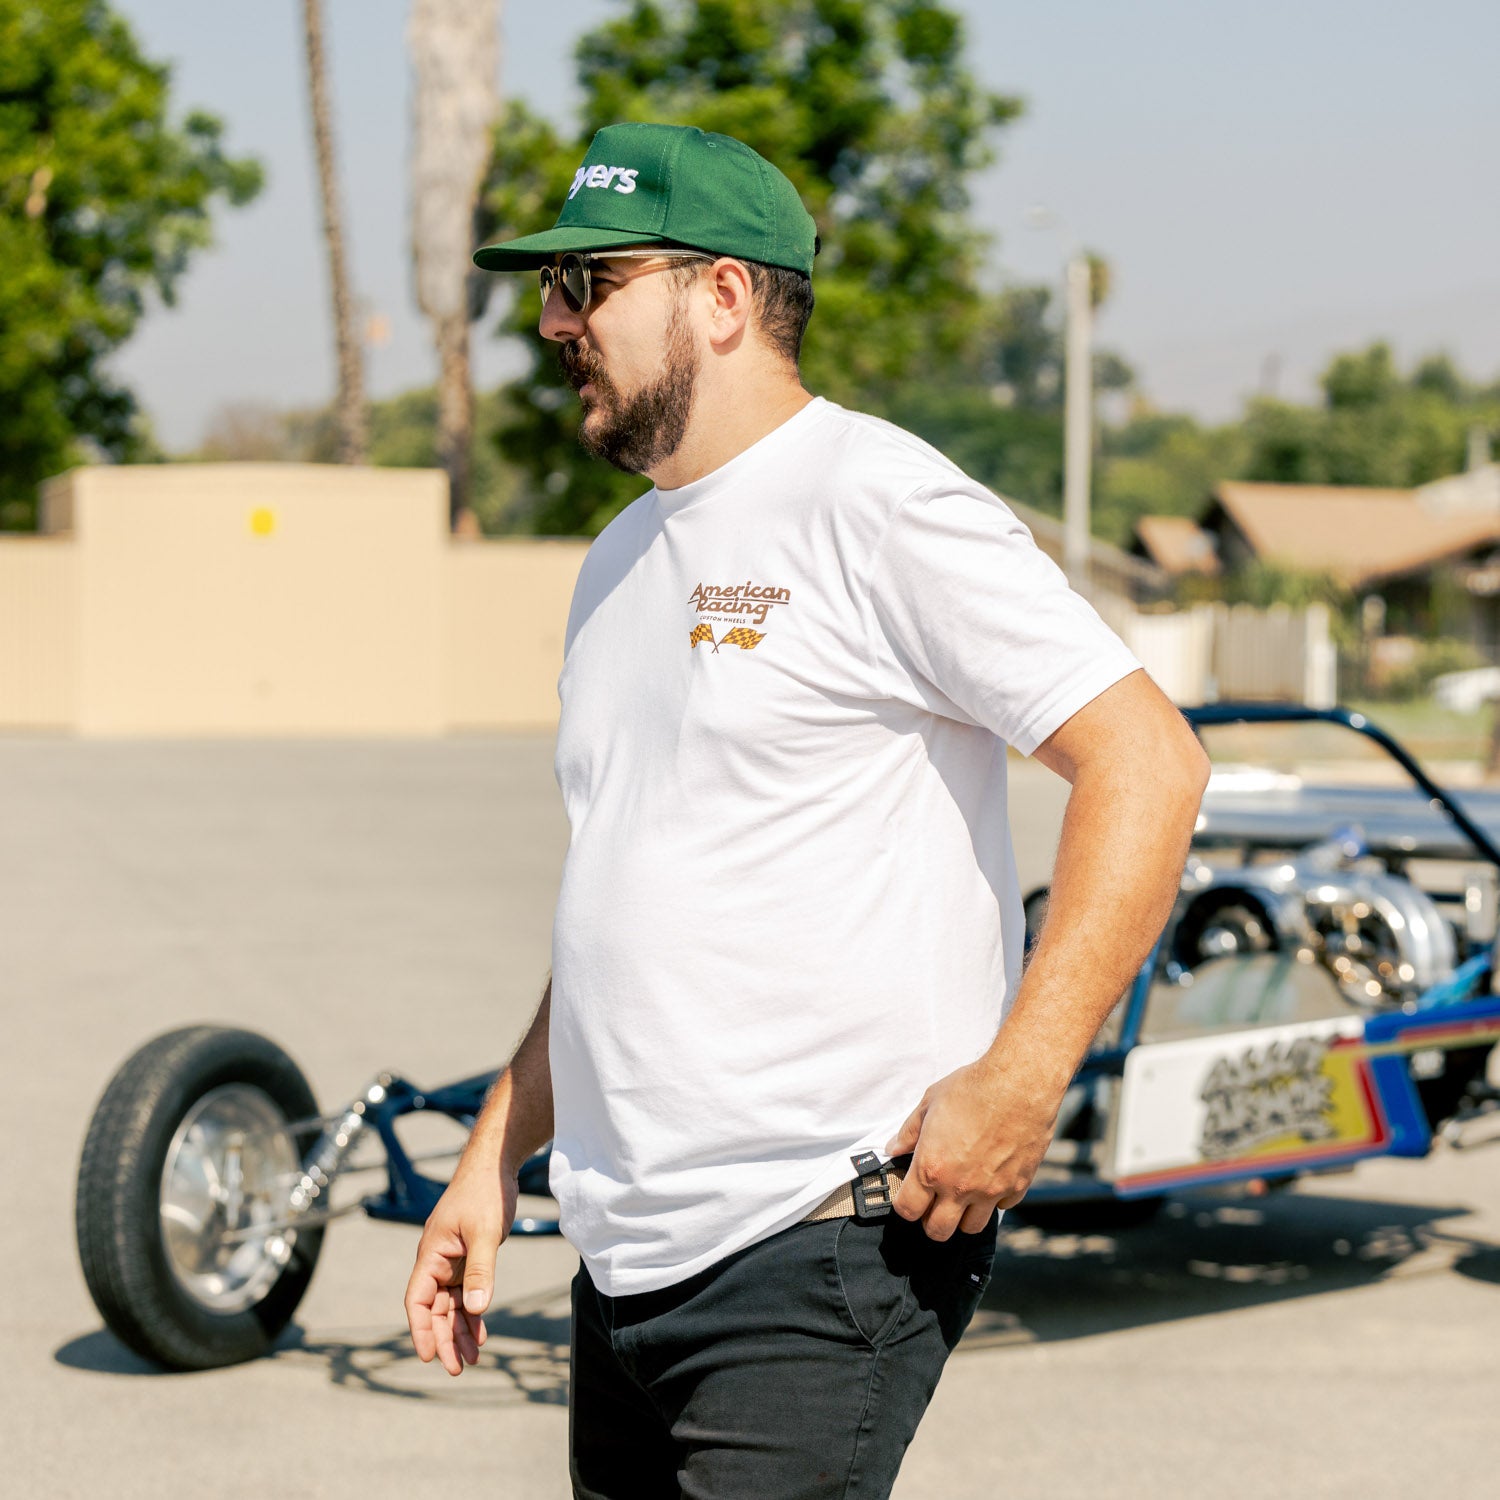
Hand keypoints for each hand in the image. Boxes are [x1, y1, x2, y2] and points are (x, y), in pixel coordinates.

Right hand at [403, 1157, 516, 1375]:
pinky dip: (473, 1312)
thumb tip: (476, 1308)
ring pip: (452, 1304)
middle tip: (459, 1369)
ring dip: (461, 1330)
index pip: (418, 1300)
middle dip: (445, 1339)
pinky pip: (466, 1292)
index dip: (421, 1330)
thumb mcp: (483, 1232)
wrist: (495, 1165)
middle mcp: (437, 1260)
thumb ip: (480, 1270)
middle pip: (435, 1309)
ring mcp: (453, 1260)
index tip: (428, 1356)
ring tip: (473, 1358)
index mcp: (431, 1254)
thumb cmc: (484, 1192)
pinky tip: (481, 1331)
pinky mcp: (469, 1257)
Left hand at [885, 1057, 1061, 1239]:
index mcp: (932, 1168)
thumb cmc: (974, 1088)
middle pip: (938, 1231)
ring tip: (962, 1196)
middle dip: (931, 1221)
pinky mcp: (1017, 1186)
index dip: (905, 1206)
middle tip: (933, 1204)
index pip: (908, 1210)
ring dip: (963, 1216)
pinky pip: (1002, 1206)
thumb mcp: (930, 1102)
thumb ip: (909, 1131)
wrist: (1019, 1084)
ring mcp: (990, 1190)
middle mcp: (959, 1187)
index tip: (909, 1197)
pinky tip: (991, 1178)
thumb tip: (894, 1147)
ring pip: (971, 1227)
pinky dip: (995, 1199)